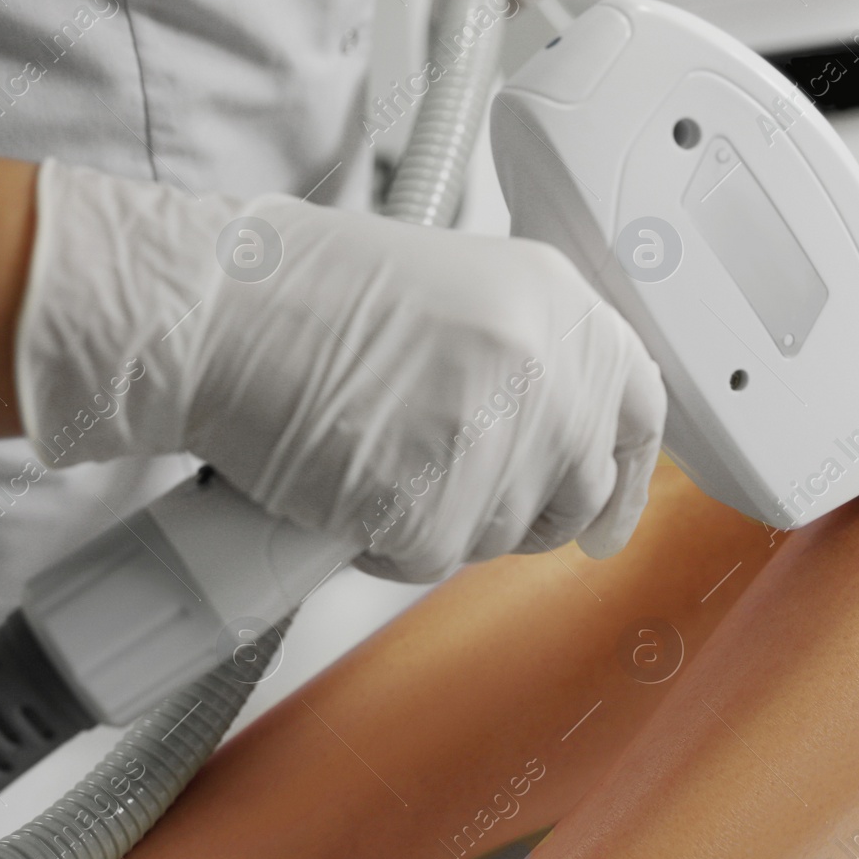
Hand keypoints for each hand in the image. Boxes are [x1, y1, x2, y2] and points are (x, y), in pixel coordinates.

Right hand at [16, 160, 664, 581]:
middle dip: (516, 508)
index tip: (605, 515)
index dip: (625, 474)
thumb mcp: (459, 298)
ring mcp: (499, 439)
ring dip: (441, 518)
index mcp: (558, 304)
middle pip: (575, 490)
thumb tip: (571, 454)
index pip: (639, 408)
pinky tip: (344, 482)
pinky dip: (384, 542)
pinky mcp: (438, 507)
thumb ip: (532, 365)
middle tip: (444, 483)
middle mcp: (546, 367)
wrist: (219, 310)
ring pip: (503, 535)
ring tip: (373, 453)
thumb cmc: (306, 299)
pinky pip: (433, 560)